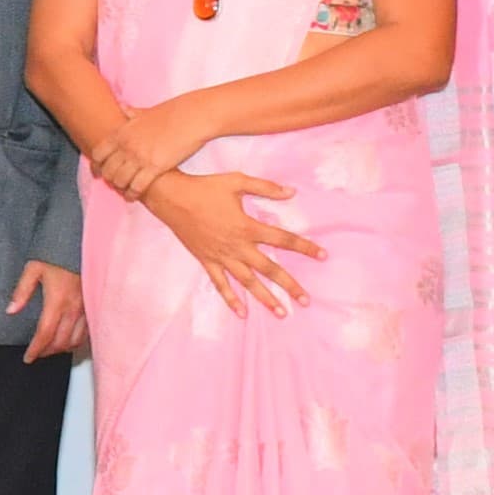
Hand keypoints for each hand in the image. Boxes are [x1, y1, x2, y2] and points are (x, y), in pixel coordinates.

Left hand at [12, 261, 87, 361]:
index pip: (45, 334)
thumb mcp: (33, 269)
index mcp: (57, 301)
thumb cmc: (56, 255)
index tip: (28, 358)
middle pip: (61, 342)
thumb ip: (21, 291)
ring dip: (62, 349)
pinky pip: (87, 332)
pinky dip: (76, 341)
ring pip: (76, 340)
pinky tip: (68, 340)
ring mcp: (86, 309)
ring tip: (50, 349)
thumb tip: (11, 311)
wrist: (79, 245)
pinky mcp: (93, 307)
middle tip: (37, 354)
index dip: (36, 349)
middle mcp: (74, 308)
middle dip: (47, 352)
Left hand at [90, 94, 217, 204]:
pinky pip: (137, 186)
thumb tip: (123, 108)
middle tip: (114, 185)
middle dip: (109, 180)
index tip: (99, 173)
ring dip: (121, 188)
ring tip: (125, 191)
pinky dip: (133, 193)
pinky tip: (135, 196)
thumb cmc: (173, 112)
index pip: (98, 154)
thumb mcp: (146, 111)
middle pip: (107, 170)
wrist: (193, 116)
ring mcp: (139, 156)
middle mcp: (127, 145)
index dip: (97, 166)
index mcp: (122, 132)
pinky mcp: (155, 166)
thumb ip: (132, 113)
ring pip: (119, 180)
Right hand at [143, 170, 316, 315]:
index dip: (304, 247)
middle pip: (269, 269)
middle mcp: (237, 246)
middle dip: (289, 285)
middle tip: (306, 300)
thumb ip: (265, 187)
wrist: (170, 197)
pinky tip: (242, 312)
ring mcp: (221, 256)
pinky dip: (231, 299)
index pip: (283, 239)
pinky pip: (220, 284)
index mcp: (247, 226)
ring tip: (281, 313)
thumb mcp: (237, 181)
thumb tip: (292, 192)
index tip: (323, 255)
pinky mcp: (207, 261)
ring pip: (248, 282)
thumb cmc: (205, 187)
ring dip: (265, 298)